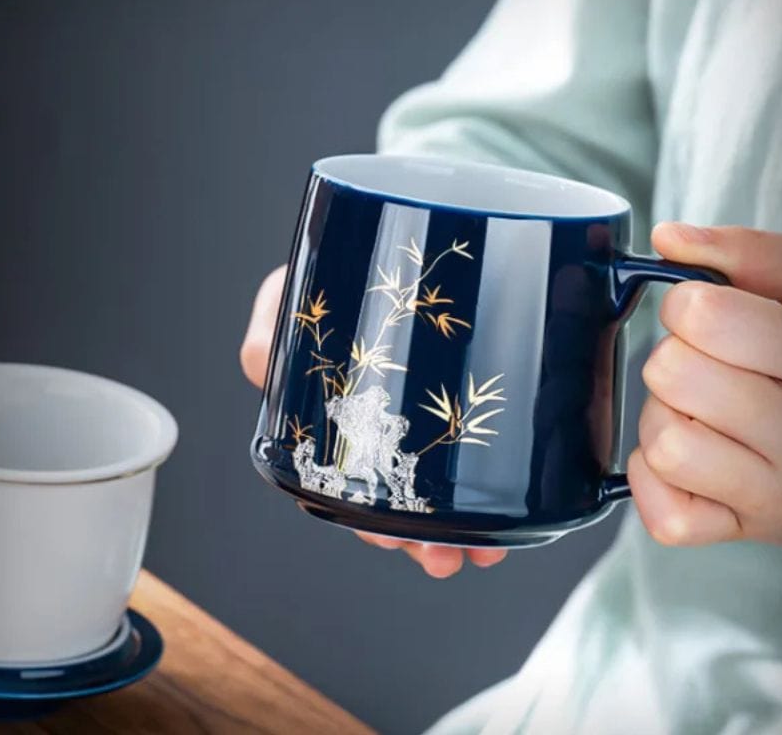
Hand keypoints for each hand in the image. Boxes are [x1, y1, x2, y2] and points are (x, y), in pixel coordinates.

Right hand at [241, 265, 505, 576]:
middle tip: (444, 558)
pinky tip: (519, 503)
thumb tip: (261, 364)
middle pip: (397, 496)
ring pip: (443, 485)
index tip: (390, 538)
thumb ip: (269, 335)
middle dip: (420, 538)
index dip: (364, 519)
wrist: (391, 224)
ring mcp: (425, 410)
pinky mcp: (468, 392)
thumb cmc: (328, 270)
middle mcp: (379, 422)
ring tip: (488, 550)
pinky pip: (486, 447)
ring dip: (464, 525)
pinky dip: (501, 481)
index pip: (342, 484)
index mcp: (334, 415)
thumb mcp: (287, 299)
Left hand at [629, 223, 781, 546]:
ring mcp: (780, 496)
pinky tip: (694, 453)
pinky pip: (666, 516)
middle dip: (677, 357)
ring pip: (665, 443)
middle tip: (712, 364)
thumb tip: (671, 239)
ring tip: (705, 410)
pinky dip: (656, 480)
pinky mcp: (747, 532)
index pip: (708, 316)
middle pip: (672, 374)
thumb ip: (752, 255)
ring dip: (666, 417)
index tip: (710, 314)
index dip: (690, 305)